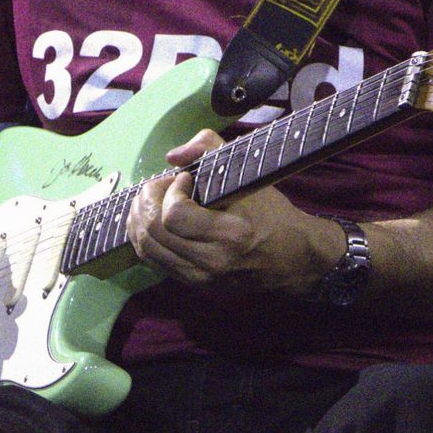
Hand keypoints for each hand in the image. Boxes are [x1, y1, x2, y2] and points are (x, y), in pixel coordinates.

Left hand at [126, 131, 336, 291]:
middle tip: (157, 185)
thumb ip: (211, 148)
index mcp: (231, 235)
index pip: (174, 216)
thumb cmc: (272, 213)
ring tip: (150, 200)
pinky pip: (154, 260)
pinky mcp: (194, 285)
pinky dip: (144, 237)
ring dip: (139, 219)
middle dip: (146, 201)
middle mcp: (212, 262)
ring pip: (147, 249)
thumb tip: (172, 156)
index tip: (184, 178)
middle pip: (154, 233)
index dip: (169, 191)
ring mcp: (201, 278)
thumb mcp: (250, 173)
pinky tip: (151, 219)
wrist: (293, 258)